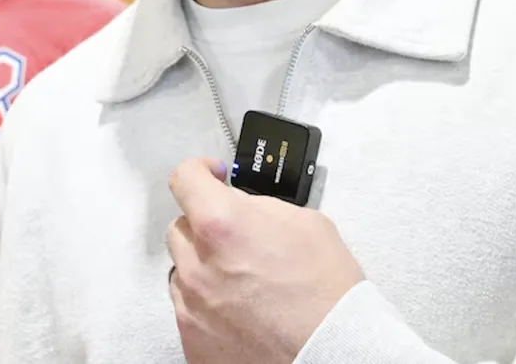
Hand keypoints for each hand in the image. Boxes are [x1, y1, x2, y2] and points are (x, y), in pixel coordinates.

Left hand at [166, 158, 363, 363]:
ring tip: (241, 279)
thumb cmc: (327, 294)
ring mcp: (191, 304)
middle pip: (181, 226)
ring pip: (181, 268)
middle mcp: (197, 264)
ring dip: (203, 264)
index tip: (211, 176)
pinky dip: (205, 302)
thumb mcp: (305, 222)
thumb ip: (259, 206)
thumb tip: (239, 204)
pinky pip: (187, 307)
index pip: (185, 179)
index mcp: (221, 225)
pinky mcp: (192, 338)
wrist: (334, 351)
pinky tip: (238, 308)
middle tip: (235, 237)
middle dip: (205, 224)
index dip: (199, 171)